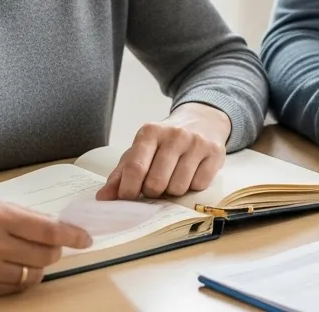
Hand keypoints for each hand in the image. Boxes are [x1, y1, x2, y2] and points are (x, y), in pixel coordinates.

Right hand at [0, 194, 91, 296]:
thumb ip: (26, 218)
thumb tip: (59, 230)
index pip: (50, 231)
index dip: (73, 236)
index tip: (85, 239)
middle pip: (45, 256)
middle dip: (55, 252)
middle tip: (51, 247)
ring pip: (32, 275)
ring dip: (37, 266)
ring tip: (25, 256)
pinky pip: (11, 288)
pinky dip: (18, 278)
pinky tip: (9, 267)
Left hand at [97, 102, 230, 199]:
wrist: (203, 119)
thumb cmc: (166, 141)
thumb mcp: (141, 150)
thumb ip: (121, 173)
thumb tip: (103, 198)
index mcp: (150, 132)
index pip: (135, 168)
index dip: (128, 191)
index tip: (128, 198)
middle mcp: (174, 135)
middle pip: (156, 183)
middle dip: (153, 192)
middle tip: (155, 186)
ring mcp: (197, 143)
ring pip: (178, 187)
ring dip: (173, 191)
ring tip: (173, 178)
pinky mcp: (215, 152)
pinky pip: (199, 185)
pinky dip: (192, 186)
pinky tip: (191, 174)